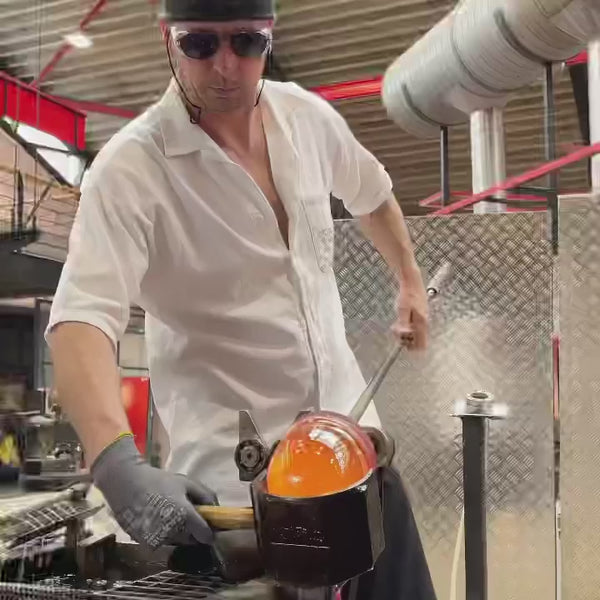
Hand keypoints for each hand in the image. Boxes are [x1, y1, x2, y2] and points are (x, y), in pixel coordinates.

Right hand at [91, 435, 217, 548]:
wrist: (127, 483)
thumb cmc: (159, 480)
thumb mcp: (186, 482)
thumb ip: (206, 496)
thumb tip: (217, 511)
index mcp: (184, 515)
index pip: (205, 535)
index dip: (209, 532)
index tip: (209, 527)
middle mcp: (172, 531)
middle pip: (191, 540)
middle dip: (192, 531)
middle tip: (186, 515)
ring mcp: (157, 539)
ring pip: (176, 541)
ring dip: (177, 532)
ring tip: (168, 514)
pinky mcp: (144, 543)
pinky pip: (161, 542)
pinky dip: (162, 534)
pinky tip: (156, 518)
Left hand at [391, 276, 427, 350]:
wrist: (412, 281)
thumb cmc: (407, 294)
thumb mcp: (402, 309)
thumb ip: (403, 323)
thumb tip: (404, 334)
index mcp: (422, 322)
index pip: (422, 344)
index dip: (412, 348)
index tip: (403, 345)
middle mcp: (425, 321)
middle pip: (419, 339)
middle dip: (407, 339)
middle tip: (396, 332)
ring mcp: (423, 317)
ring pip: (416, 332)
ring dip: (406, 332)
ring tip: (396, 325)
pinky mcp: (421, 313)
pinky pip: (415, 325)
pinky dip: (408, 326)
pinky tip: (401, 320)